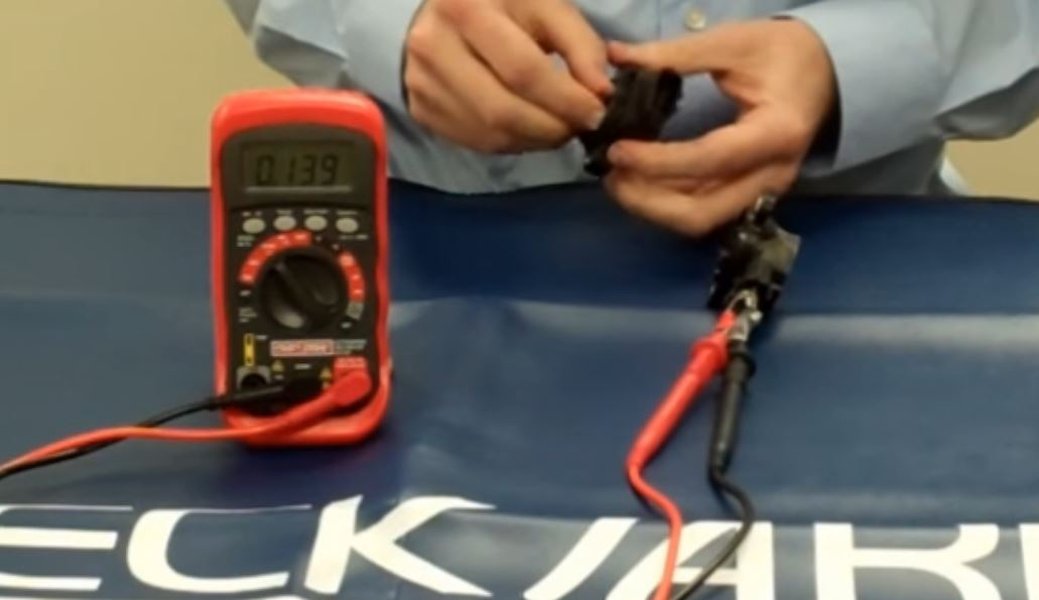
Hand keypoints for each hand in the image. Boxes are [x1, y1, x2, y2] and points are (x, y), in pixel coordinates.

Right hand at [404, 0, 610, 153]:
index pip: (523, 70)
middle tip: (580, 127)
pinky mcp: (421, 109)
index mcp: (466, 8)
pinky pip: (475, 142)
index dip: (565, 99)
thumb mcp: (542, 5)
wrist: (436, 11)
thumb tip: (600, 92)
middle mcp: (433, 47)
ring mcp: (422, 83)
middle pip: (502, 110)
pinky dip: (513, 143)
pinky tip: (531, 130)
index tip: (597, 112)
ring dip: (535, 140)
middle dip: (552, 127)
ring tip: (560, 129)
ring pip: (489, 133)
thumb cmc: (499, 3)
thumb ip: (579, 43)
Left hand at [604, 19, 836, 235]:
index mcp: (775, 133)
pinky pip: (703, 210)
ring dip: (652, 207)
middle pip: (702, 213)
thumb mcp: (734, 43)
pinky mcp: (749, 196)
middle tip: (612, 175)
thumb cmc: (784, 53)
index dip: (658, 162)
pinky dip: (666, 202)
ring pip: (699, 220)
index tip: (618, 150)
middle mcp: (772, 175)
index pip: (708, 161)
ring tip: (617, 178)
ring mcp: (762, 192)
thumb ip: (675, 55)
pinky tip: (640, 181)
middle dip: (649, 201)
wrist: (827, 72)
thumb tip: (616, 56)